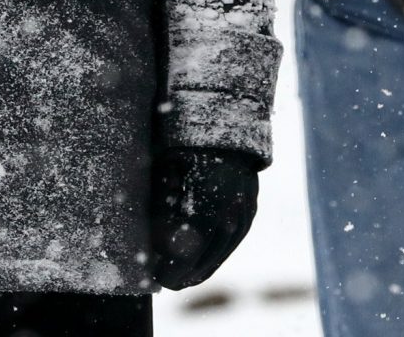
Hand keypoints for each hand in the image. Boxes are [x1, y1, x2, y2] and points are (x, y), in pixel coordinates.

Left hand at [150, 148, 259, 289]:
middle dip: (187, 274)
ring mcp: (246, 208)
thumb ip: (162, 207)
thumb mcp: (165, 171)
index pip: (190, 250)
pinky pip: (234, 240)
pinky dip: (218, 254)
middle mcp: (232, 207)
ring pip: (224, 250)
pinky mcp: (251, 209)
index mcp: (208, 199)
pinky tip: (203, 263)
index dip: (174, 269)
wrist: (223, 118)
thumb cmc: (183, 142)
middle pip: (209, 255)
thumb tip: (152, 245)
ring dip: (204, 268)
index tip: (157, 278)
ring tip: (185, 279)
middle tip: (168, 284)